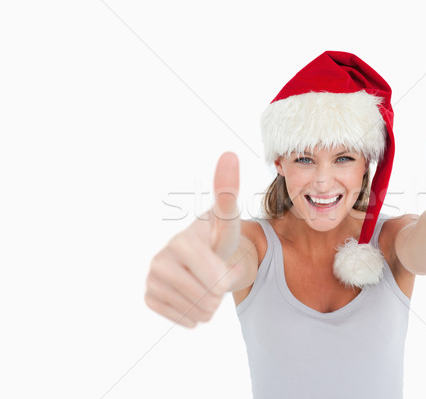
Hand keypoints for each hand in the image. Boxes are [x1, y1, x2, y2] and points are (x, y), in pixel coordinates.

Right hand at [145, 152, 243, 326]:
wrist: (204, 256)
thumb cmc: (219, 238)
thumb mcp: (229, 221)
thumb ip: (229, 192)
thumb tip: (229, 153)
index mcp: (182, 242)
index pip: (213, 279)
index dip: (224, 279)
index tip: (222, 270)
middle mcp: (160, 260)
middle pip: (207, 299)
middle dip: (219, 292)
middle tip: (216, 273)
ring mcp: (152, 279)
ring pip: (197, 312)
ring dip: (209, 304)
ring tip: (205, 282)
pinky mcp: (149, 296)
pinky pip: (183, 319)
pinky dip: (194, 314)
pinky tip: (192, 294)